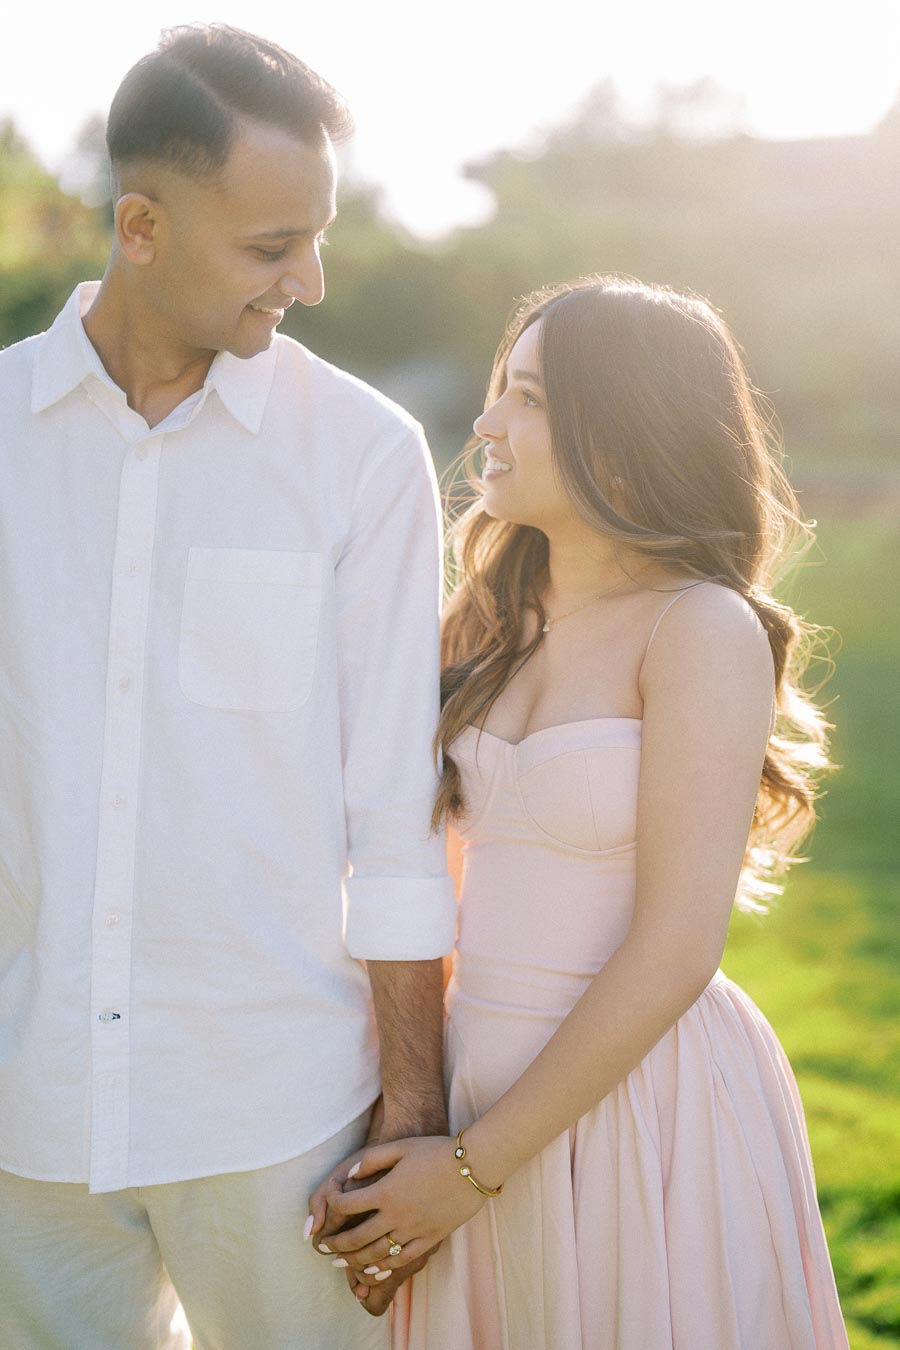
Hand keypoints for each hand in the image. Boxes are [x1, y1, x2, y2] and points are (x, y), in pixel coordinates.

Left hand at [307, 1103, 450, 1311]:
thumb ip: (372, 1159)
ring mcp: (414, 1230)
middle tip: (323, 1248)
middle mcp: (396, 1215)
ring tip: (340, 1263)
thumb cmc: (436, 1151)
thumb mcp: (401, 1147)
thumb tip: (350, 1175)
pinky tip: (373, 1270)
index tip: (329, 1199)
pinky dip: (383, 1268)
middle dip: (336, 1244)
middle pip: (357, 1237)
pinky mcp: (430, 1239)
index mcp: (386, 1191)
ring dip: (355, 1261)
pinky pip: (402, 1260)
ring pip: (377, 1254)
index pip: (347, 1204)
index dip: (332, 1202)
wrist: (473, 1165)